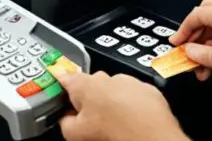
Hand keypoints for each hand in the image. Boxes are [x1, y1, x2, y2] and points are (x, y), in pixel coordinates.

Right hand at [56, 71, 187, 140]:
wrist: (152, 138)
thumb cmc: (115, 134)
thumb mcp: (75, 135)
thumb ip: (64, 122)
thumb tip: (66, 118)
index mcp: (84, 85)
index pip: (65, 77)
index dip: (60, 83)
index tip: (58, 87)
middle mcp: (107, 78)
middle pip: (90, 86)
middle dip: (89, 100)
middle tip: (92, 122)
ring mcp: (129, 82)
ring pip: (114, 90)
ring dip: (112, 103)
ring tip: (115, 125)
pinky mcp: (149, 91)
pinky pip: (134, 96)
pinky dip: (132, 106)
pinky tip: (132, 123)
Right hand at [169, 0, 211, 105]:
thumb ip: (205, 55)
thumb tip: (190, 51)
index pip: (199, 15)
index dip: (183, 28)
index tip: (176, 42)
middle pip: (204, 21)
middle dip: (191, 36)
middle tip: (183, 50)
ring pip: (210, 38)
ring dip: (200, 52)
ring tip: (196, 68)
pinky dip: (210, 60)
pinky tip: (207, 72)